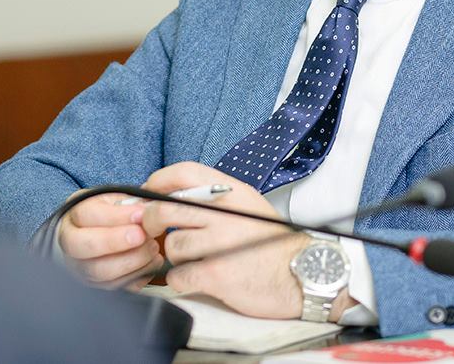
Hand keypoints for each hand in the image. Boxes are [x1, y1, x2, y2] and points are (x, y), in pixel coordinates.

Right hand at [56, 190, 162, 290]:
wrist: (108, 232)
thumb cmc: (114, 213)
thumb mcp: (118, 200)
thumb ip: (131, 204)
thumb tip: (148, 213)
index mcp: (75, 214)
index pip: (87, 215)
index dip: (116, 216)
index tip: (141, 214)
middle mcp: (71, 243)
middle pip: (85, 246)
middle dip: (115, 242)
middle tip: (142, 236)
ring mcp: (81, 267)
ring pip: (98, 272)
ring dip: (131, 261)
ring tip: (152, 248)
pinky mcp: (96, 286)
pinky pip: (114, 288)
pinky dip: (137, 277)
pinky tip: (152, 263)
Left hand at [142, 162, 352, 319]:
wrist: (306, 273)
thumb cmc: (272, 242)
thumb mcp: (248, 205)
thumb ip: (214, 198)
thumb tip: (170, 197)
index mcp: (232, 191)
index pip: (183, 172)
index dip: (157, 183)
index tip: (147, 195)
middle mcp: (225, 212)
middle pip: (164, 209)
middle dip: (152, 224)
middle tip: (157, 233)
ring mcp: (220, 243)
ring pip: (171, 246)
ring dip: (174, 257)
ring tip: (193, 260)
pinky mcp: (217, 275)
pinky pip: (178, 276)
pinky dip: (182, 281)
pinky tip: (198, 279)